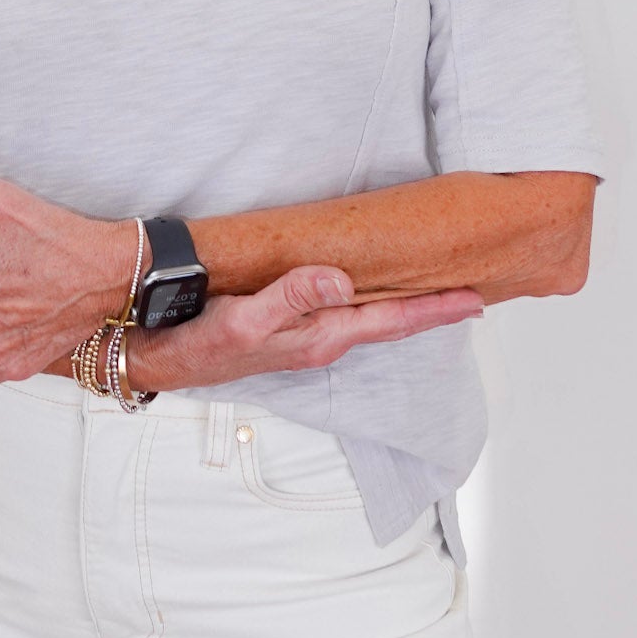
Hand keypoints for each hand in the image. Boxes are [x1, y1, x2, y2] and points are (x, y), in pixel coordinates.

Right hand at [130, 266, 482, 393]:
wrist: (161, 356)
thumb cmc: (199, 342)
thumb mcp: (245, 319)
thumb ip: (294, 297)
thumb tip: (341, 281)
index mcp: (319, 339)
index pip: (390, 321)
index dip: (435, 309)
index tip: (475, 300)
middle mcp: (320, 342)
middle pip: (389, 322)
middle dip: (431, 308)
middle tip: (472, 292)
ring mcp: (306, 339)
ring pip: (368, 318)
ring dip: (403, 306)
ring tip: (435, 288)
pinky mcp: (289, 330)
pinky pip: (342, 314)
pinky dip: (368, 302)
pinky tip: (371, 290)